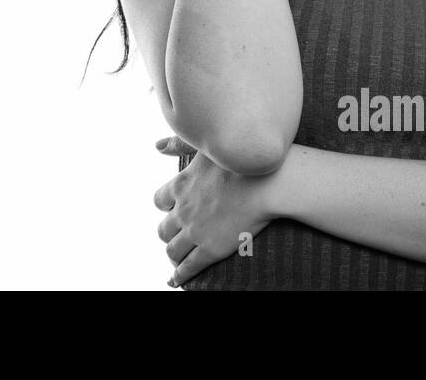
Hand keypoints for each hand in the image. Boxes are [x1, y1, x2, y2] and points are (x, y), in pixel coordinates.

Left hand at [152, 135, 277, 286]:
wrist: (268, 182)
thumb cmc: (241, 160)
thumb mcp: (205, 148)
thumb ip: (179, 144)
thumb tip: (157, 146)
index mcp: (180, 185)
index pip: (159, 201)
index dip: (167, 206)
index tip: (175, 209)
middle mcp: (183, 210)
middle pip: (163, 229)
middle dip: (170, 233)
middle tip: (179, 236)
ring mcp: (195, 231)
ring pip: (173, 250)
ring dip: (175, 254)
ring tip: (179, 258)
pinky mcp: (210, 249)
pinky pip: (189, 268)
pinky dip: (180, 276)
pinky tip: (177, 280)